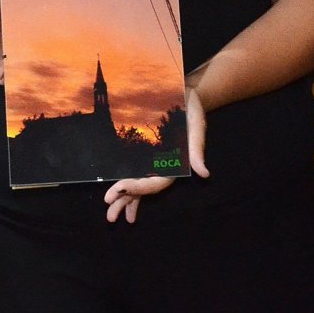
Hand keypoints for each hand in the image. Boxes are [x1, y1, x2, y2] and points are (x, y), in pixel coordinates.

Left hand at [103, 85, 208, 222]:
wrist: (186, 96)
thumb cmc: (191, 108)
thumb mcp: (196, 124)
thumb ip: (196, 147)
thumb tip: (204, 173)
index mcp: (175, 162)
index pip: (156, 181)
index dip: (138, 186)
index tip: (119, 188)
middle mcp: (164, 166)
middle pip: (144, 189)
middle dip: (127, 201)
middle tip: (110, 215)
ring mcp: (155, 163)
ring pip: (139, 186)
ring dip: (125, 201)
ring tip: (111, 217)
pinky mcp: (148, 156)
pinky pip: (137, 175)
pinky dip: (128, 189)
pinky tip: (119, 199)